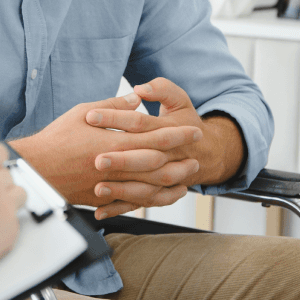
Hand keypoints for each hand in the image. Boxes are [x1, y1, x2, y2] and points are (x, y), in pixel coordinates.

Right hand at [10, 92, 202, 214]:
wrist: (35, 169)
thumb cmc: (56, 139)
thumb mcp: (81, 113)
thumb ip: (112, 106)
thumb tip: (136, 98)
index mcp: (112, 143)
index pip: (154, 138)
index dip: (177, 134)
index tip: (193, 130)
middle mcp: (115, 166)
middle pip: (158, 164)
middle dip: (181, 158)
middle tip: (198, 154)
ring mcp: (110, 185)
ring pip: (151, 186)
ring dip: (172, 180)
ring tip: (187, 176)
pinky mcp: (102, 199)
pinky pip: (135, 201)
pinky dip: (153, 198)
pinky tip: (163, 194)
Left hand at [84, 77, 246, 217]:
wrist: (208, 153)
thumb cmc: (186, 123)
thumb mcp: (179, 101)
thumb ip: (162, 89)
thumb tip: (141, 88)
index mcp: (169, 130)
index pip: (139, 123)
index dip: (115, 118)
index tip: (90, 115)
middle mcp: (168, 156)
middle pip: (143, 158)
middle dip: (120, 159)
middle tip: (96, 158)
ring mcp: (164, 177)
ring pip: (145, 187)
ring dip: (121, 189)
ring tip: (98, 188)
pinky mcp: (157, 192)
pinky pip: (140, 203)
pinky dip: (119, 208)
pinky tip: (100, 210)